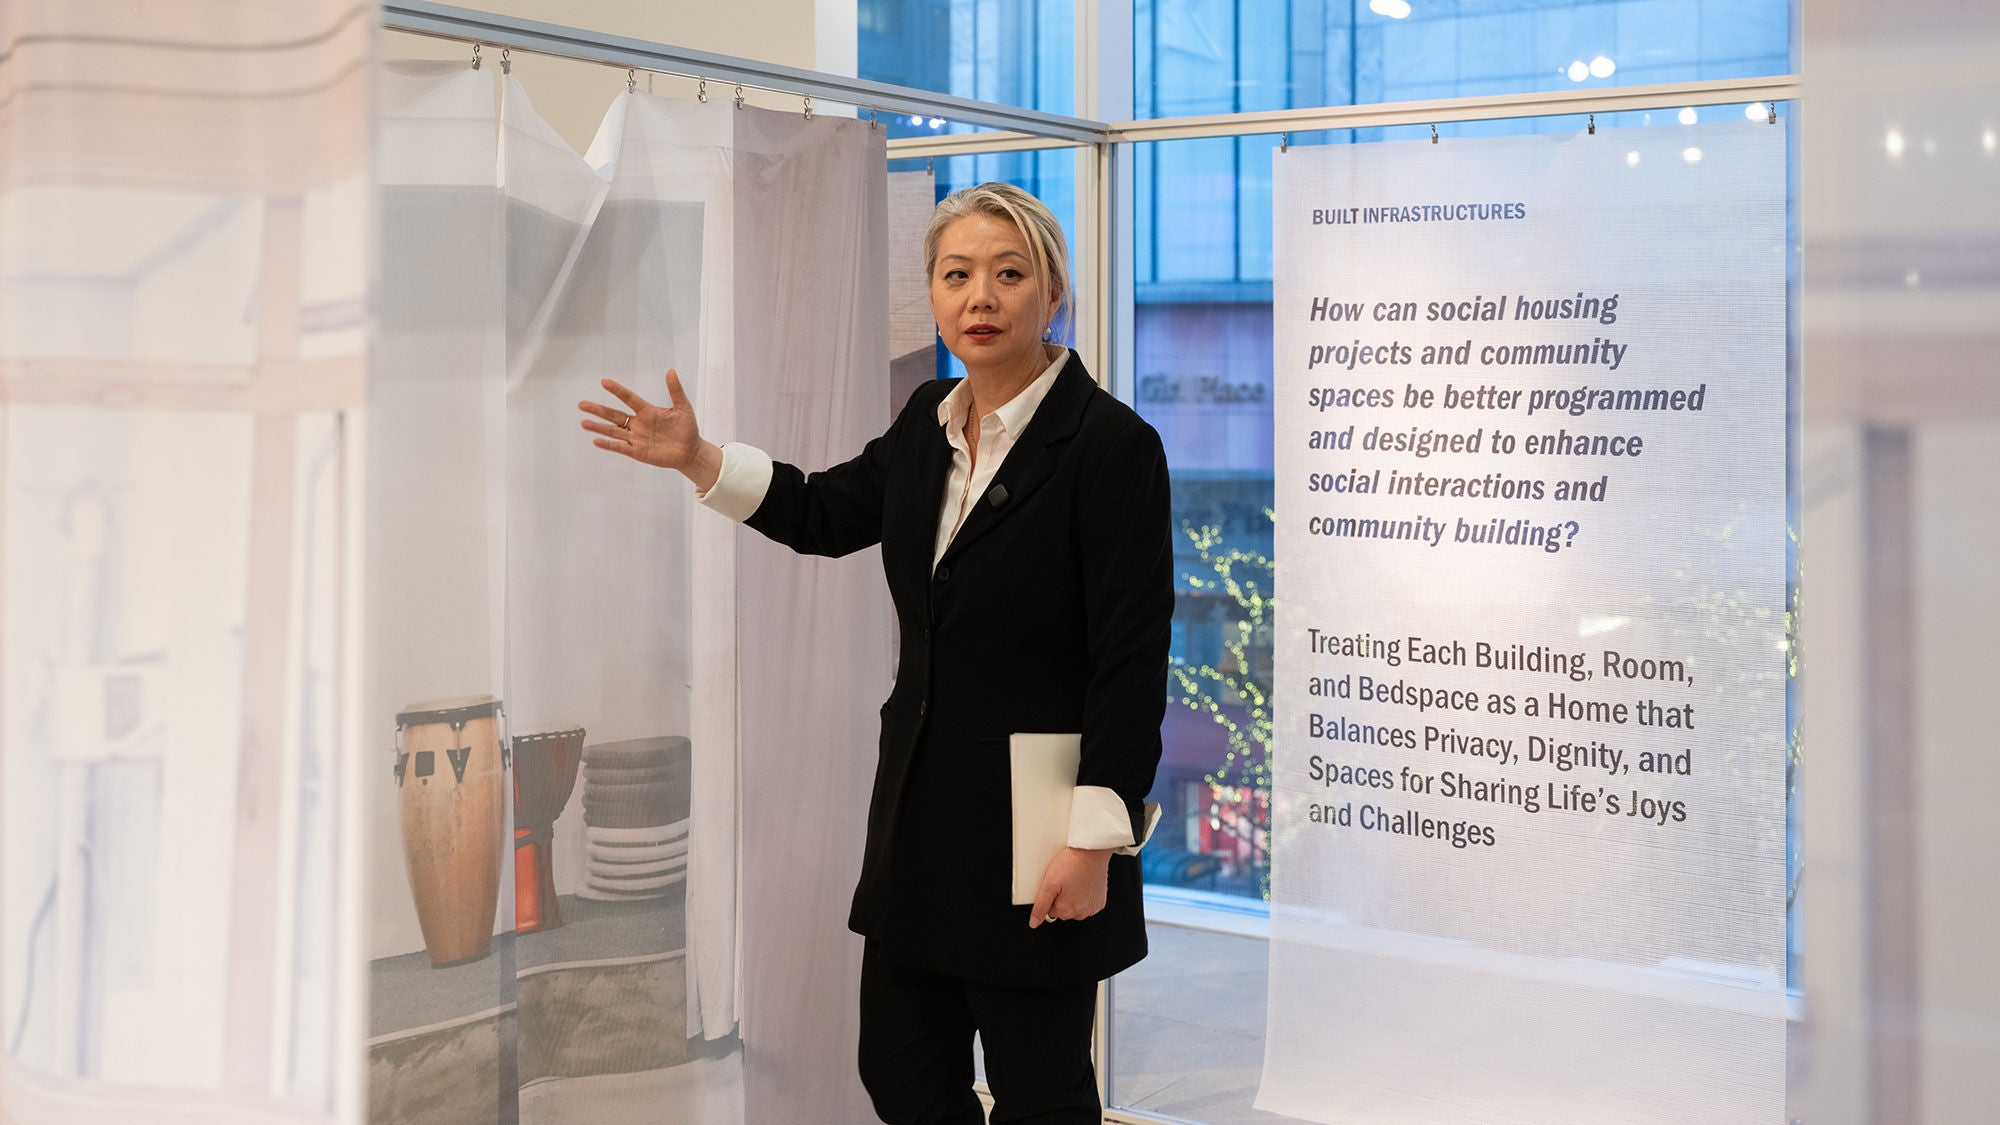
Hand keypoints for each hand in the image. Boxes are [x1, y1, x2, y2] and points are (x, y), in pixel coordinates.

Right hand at [578, 369, 721, 488]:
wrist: (691, 452)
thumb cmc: (688, 429)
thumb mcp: (683, 408)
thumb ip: (676, 391)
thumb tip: (671, 371)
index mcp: (648, 411)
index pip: (629, 398)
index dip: (617, 390)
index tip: (604, 382)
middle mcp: (638, 424)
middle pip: (614, 415)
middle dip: (598, 410)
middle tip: (581, 404)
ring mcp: (636, 438)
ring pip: (613, 431)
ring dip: (598, 427)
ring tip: (583, 423)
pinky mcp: (638, 452)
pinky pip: (620, 447)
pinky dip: (608, 444)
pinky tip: (596, 441)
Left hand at [1028, 847, 1112, 928]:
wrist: (1092, 851)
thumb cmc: (1071, 863)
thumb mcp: (1049, 884)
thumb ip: (1040, 906)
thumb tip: (1034, 923)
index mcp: (1066, 911)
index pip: (1050, 910)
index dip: (1051, 896)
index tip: (1056, 884)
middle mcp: (1081, 913)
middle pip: (1063, 910)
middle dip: (1062, 897)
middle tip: (1065, 880)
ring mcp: (1092, 908)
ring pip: (1076, 906)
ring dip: (1074, 896)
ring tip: (1074, 880)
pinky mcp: (1100, 901)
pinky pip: (1087, 902)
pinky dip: (1085, 894)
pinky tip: (1083, 882)